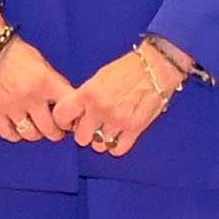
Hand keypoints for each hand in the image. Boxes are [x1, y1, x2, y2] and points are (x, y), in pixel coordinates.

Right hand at [0, 42, 80, 141]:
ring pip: (31, 134)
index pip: (67, 109)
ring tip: (38, 127)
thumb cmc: (18, 55)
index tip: (71, 119)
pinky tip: (20, 127)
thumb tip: (68, 107)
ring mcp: (11, 106)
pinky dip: (16, 134)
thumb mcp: (44, 66)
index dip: (72, 118)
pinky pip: (9, 134)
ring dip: (38, 133)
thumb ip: (56, 86)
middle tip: (57, 128)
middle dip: (57, 131)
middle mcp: (30, 97)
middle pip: (51, 129)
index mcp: (46, 82)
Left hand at [62, 47, 186, 155]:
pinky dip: (117, 146)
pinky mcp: (135, 129)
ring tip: (109, 128)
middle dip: (85, 133)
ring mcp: (118, 120)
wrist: (156, 67)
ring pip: (99, 146)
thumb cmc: (128, 69)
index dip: (65, 120)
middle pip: (81, 138)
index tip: (71, 121)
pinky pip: (118, 150)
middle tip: (93, 125)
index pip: (62, 115)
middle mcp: (101, 108)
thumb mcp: (99, 78)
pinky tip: (120, 135)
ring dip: (102, 140)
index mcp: (88, 93)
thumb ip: (85, 97)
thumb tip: (76, 116)